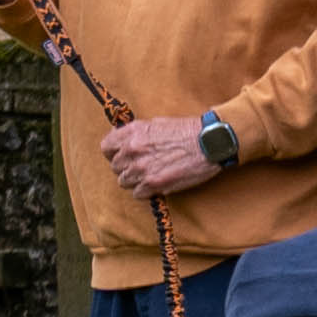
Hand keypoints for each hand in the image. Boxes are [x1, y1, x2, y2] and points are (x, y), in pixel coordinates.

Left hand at [102, 116, 221, 198]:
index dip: (114, 153)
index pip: (106, 147)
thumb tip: (126, 141)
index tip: (123, 156)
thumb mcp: (157, 123)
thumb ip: (138, 133)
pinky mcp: (153, 183)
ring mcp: (141, 168)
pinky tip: (158, 184)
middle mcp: (132, 150)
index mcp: (133, 132)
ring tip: (151, 177)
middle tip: (143, 168)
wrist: (209, 143)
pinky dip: (146, 191)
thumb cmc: (188, 131)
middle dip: (127, 168)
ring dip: (136, 181)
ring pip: (124, 182)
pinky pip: (137, 193)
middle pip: (116, 167)